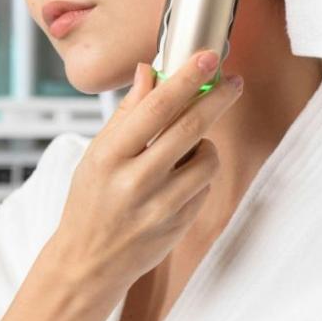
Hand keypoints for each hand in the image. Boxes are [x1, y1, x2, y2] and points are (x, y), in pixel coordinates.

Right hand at [47, 49, 244, 297]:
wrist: (88, 263)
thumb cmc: (89, 202)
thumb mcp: (97, 154)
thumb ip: (127, 113)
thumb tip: (149, 71)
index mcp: (110, 156)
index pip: (156, 108)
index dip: (186, 79)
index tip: (207, 57)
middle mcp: (136, 180)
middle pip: (190, 128)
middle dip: (217, 98)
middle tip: (233, 82)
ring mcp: (161, 205)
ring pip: (207, 159)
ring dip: (205, 145)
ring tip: (185, 150)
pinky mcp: (180, 224)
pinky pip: (205, 185)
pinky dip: (198, 174)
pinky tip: (178, 180)